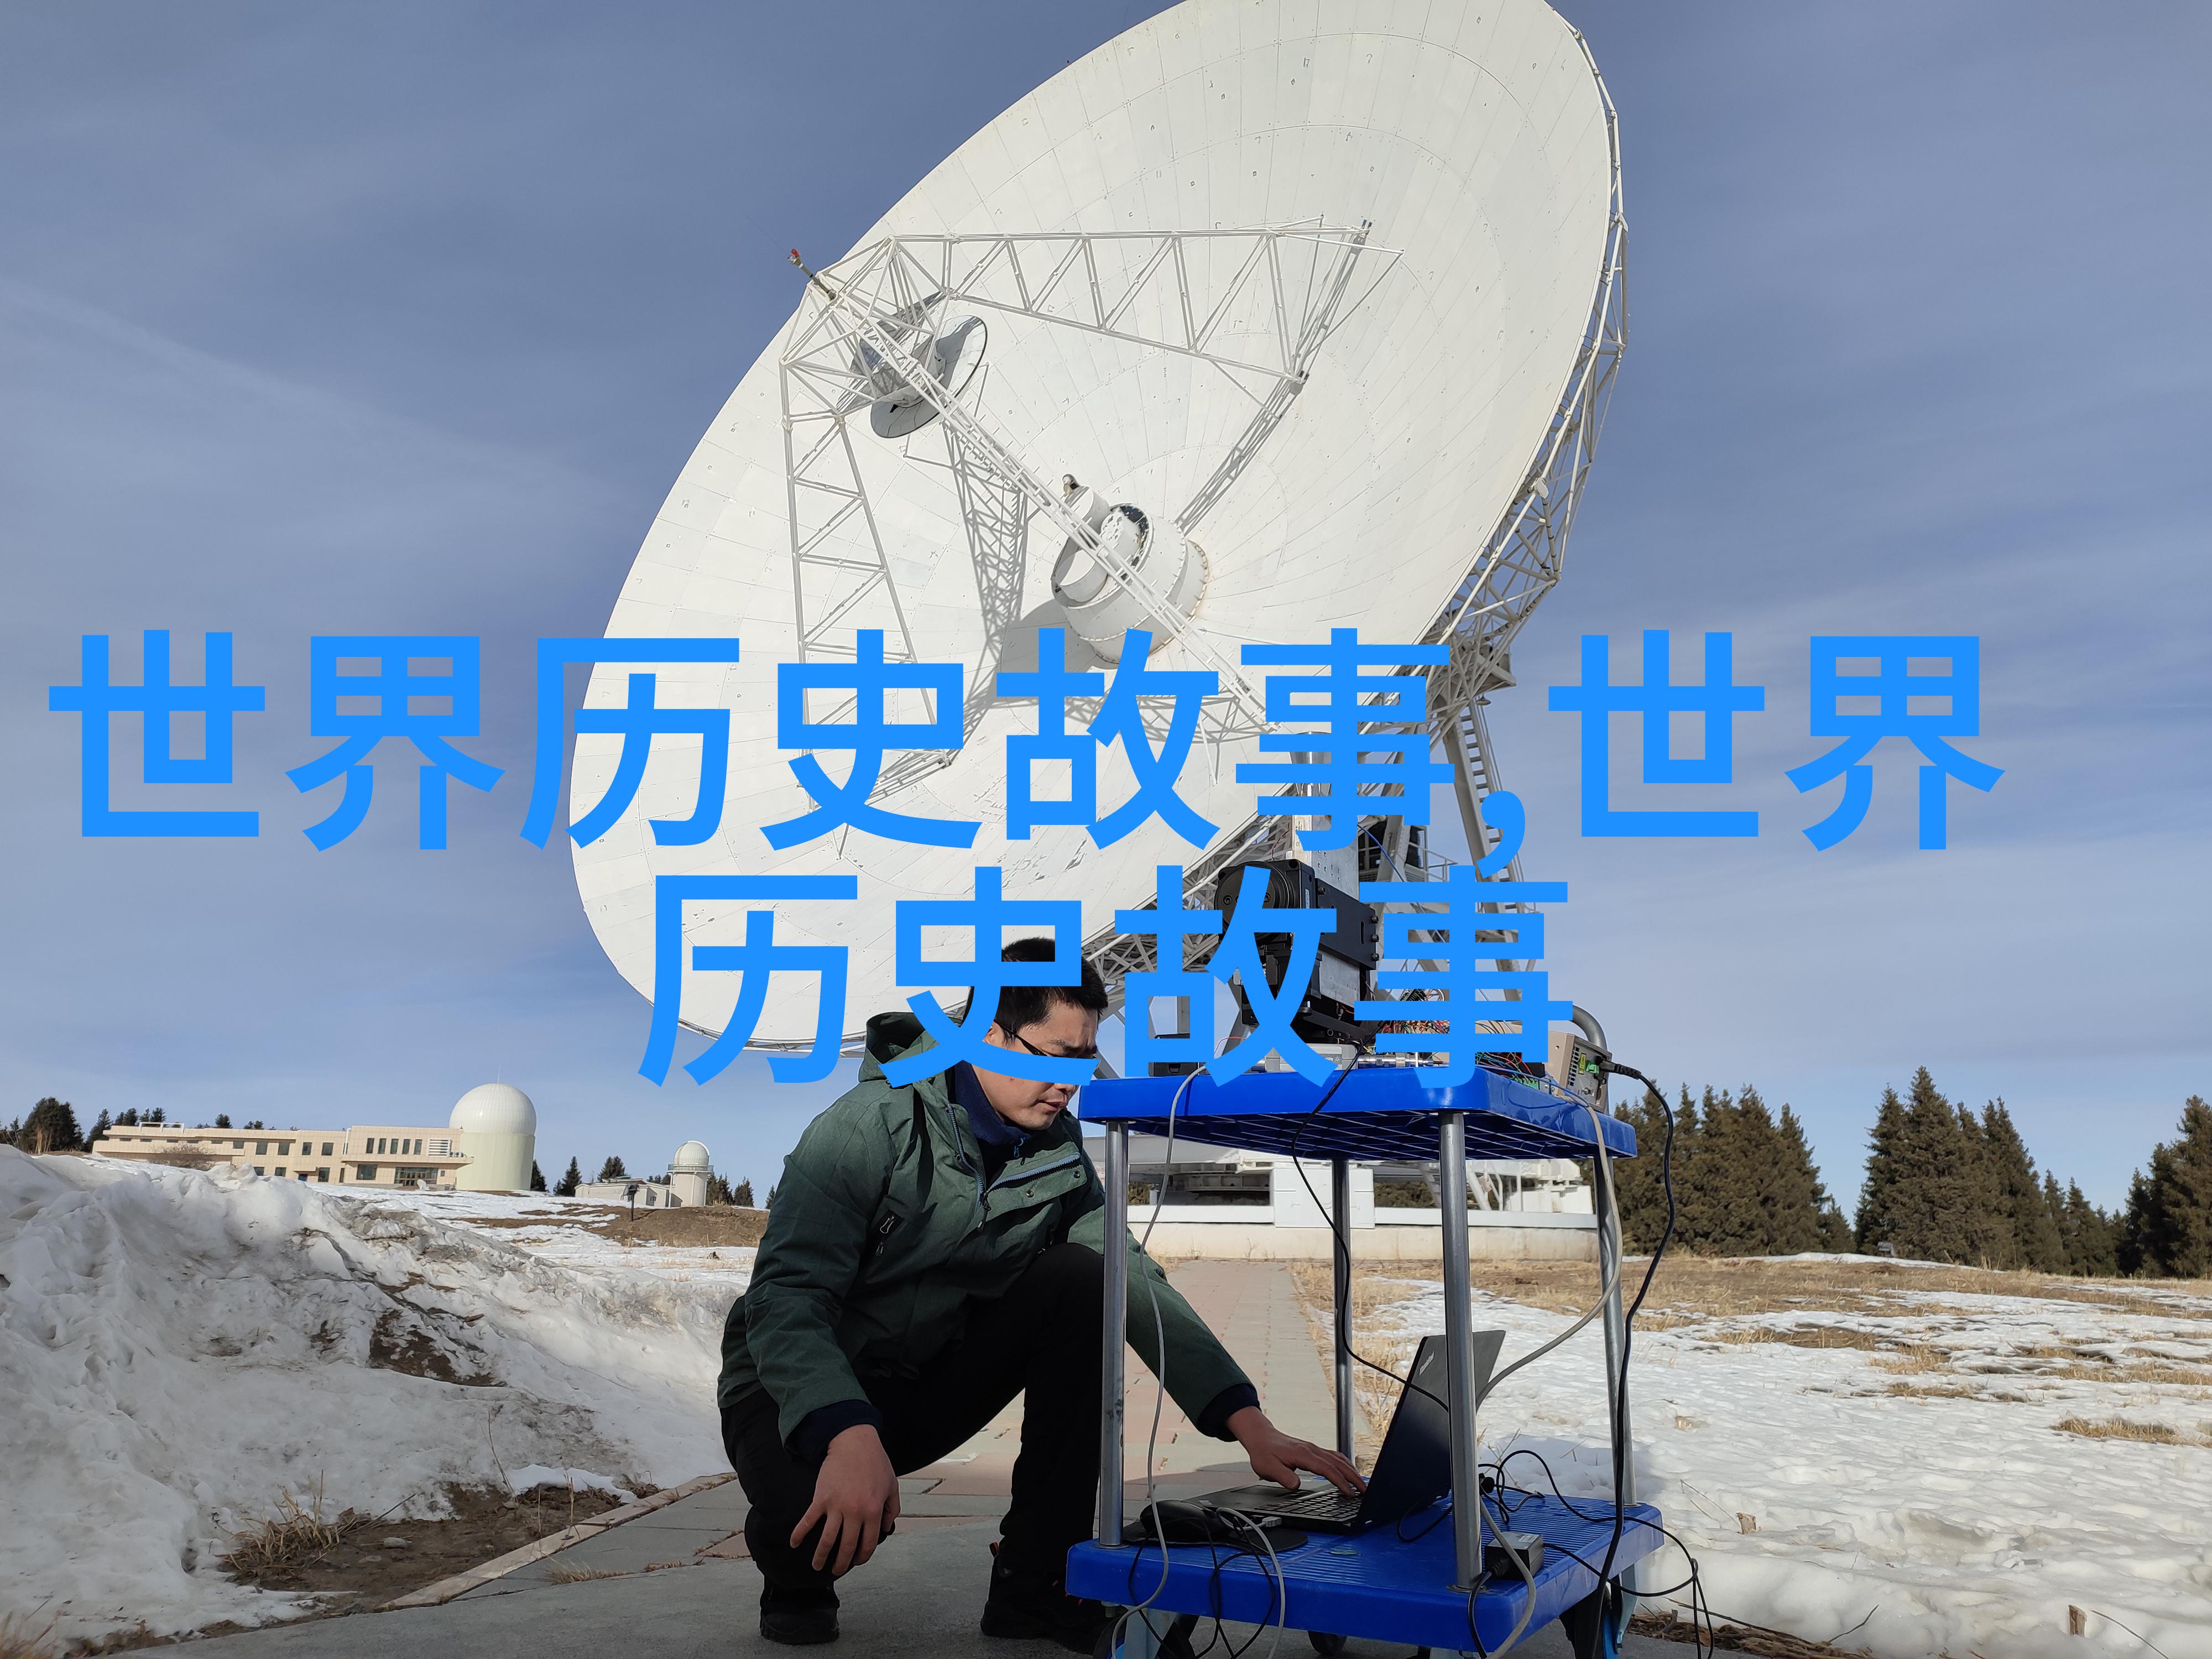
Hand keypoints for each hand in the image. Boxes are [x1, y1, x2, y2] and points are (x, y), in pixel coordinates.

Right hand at [792, 1424, 899, 1574]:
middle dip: (841, 1563)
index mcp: (873, 1512)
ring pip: (827, 1540)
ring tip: (816, 1566)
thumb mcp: (891, 1486)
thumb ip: (892, 1509)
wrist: (854, 1442)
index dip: (862, 1557)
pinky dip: (799, 1533)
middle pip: (846, 1546)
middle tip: (836, 1570)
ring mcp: (836, 1507)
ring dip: (821, 1556)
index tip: (856, 1562)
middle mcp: (855, 1513)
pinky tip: (793, 1544)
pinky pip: (808, 1520)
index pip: (868, 1543)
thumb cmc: (875, 1462)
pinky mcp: (821, 1498)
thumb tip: (885, 1529)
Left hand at [1226, 1406, 1362, 1494]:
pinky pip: (1334, 1456)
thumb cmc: (1264, 1452)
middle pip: (1339, 1463)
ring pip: (1338, 1458)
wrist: (1261, 1437)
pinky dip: (1345, 1465)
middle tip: (1365, 1491)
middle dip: (1354, 1477)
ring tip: (1361, 1484)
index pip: (1327, 1469)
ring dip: (1352, 1470)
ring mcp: (1314, 1449)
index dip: (1340, 1482)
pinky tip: (1349, 1471)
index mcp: (1303, 1454)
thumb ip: (1283, 1477)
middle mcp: (1312, 1450)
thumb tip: (1296, 1485)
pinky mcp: (1313, 1450)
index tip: (1349, 1493)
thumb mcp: (1267, 1468)